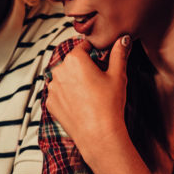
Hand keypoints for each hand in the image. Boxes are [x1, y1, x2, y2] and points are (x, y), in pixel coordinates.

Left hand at [45, 36, 150, 173]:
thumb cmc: (110, 103)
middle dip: (86, 67)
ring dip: (76, 81)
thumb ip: (119, 53)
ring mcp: (52, 88)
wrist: (98, 135)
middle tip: (101, 81)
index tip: (104, 59)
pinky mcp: (50, 103)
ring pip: (66, 78)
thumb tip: (123, 38)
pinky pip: (60, 93)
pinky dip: (69, 95)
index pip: (85, 46)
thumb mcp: (118, 75)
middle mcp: (58, 71)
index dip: (96, 51)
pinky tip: (82, 104)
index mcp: (74, 59)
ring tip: (92, 94)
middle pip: (74, 62)